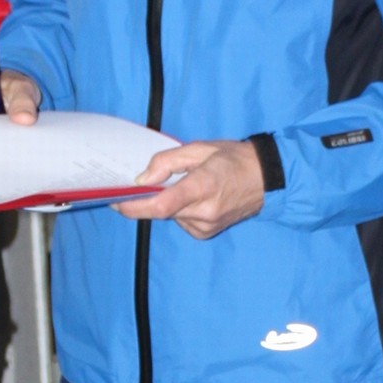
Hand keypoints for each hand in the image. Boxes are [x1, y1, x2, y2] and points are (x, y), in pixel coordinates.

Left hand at [117, 138, 264, 239]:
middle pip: (160, 212)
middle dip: (146, 199)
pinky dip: (178, 210)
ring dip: (166, 202)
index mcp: (203, 186)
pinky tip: (194, 198)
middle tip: (144, 182)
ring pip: (169, 216)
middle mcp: (204, 211)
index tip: (115, 199)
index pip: (161, 205)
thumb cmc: (233, 159)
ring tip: (184, 184)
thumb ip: (167, 161)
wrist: (266, 180)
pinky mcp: (206, 233)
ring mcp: (206, 225)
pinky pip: (180, 222)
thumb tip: (142, 179)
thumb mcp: (200, 149)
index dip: (133, 205)